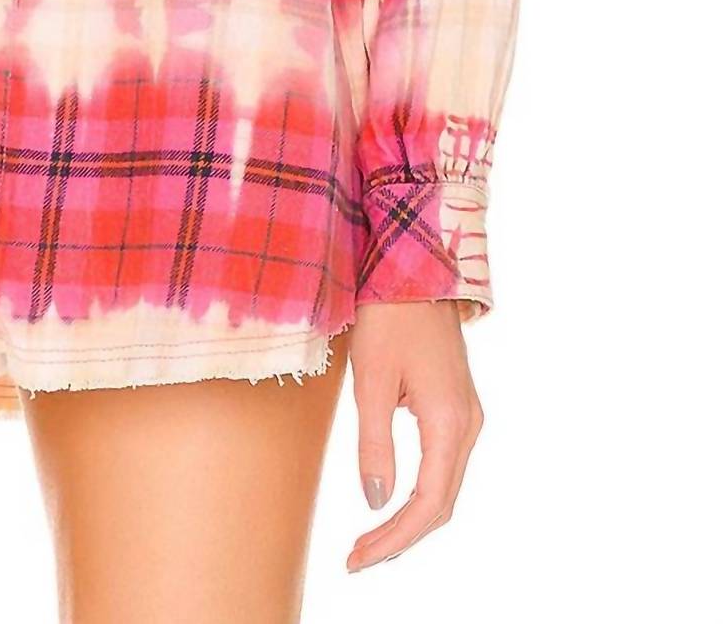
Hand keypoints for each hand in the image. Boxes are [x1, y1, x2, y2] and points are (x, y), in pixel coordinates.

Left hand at [346, 300, 482, 572]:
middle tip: (358, 558)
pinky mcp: (457, 404)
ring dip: (411, 517)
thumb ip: (375, 444)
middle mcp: (469, 425)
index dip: (394, 539)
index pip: (428, 505)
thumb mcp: (371, 380)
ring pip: (445, 486)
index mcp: (450, 423)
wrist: (415, 268)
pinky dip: (420, 491)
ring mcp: (467, 415)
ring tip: (370, 540)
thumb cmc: (388, 317)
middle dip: (401, 536)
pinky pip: (444, 464)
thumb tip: (376, 501)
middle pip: (441, 503)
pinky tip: (392, 499)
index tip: (358, 559)